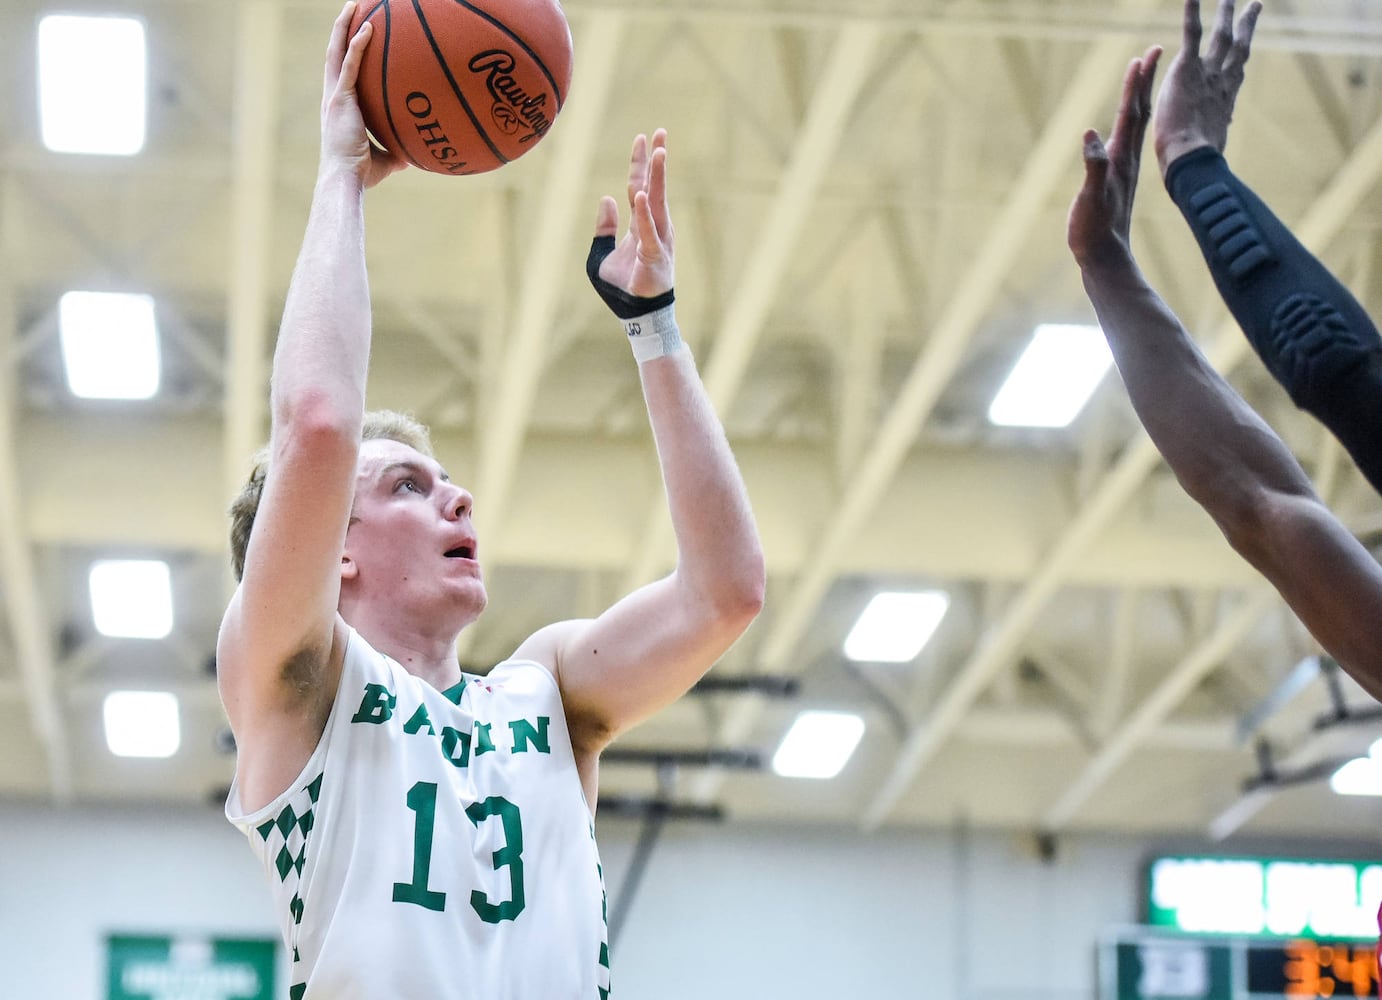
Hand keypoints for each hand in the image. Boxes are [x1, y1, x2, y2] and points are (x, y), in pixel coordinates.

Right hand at [320, 2, 406, 188]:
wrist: (346, 180)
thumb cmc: (362, 175)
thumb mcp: (386, 159)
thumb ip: (398, 150)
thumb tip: (419, 152)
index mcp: (340, 107)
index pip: (342, 71)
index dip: (347, 50)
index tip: (358, 34)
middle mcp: (333, 96)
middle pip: (335, 52)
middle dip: (342, 28)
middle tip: (354, 8)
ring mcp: (334, 95)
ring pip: (337, 51)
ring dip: (345, 26)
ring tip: (355, 4)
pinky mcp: (339, 99)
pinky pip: (349, 65)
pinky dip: (358, 45)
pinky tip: (370, 27)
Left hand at [593, 130, 674, 296]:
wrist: (636, 315)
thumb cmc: (623, 287)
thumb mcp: (601, 254)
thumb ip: (604, 228)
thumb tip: (605, 199)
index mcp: (641, 224)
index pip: (640, 186)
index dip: (640, 163)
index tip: (642, 137)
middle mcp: (653, 227)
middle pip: (653, 187)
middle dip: (656, 160)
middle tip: (659, 132)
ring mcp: (657, 240)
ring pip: (656, 203)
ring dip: (657, 177)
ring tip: (659, 153)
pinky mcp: (654, 257)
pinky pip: (648, 232)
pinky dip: (643, 215)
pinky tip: (638, 195)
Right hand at [1068, 47, 1160, 270]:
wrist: (1106, 259)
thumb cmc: (1095, 231)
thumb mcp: (1091, 198)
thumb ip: (1093, 166)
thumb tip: (1089, 133)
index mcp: (1121, 159)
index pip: (1130, 114)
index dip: (1134, 85)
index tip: (1141, 56)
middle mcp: (1126, 160)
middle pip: (1138, 112)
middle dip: (1143, 82)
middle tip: (1150, 53)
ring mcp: (1123, 170)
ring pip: (1134, 126)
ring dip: (1137, 99)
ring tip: (1140, 81)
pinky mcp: (1117, 180)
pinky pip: (1125, 143)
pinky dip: (1126, 125)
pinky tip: (1122, 125)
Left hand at [1153, 0, 1261, 176]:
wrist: (1190, 158)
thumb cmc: (1195, 163)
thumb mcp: (1208, 146)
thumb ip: (1211, 139)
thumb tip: (1216, 150)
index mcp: (1224, 100)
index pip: (1236, 70)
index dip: (1242, 54)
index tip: (1248, 41)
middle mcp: (1221, 82)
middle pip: (1238, 46)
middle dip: (1246, 24)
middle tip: (1254, 4)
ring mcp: (1207, 73)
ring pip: (1220, 35)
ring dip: (1225, 13)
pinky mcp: (1187, 69)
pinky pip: (1192, 33)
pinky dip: (1193, 12)